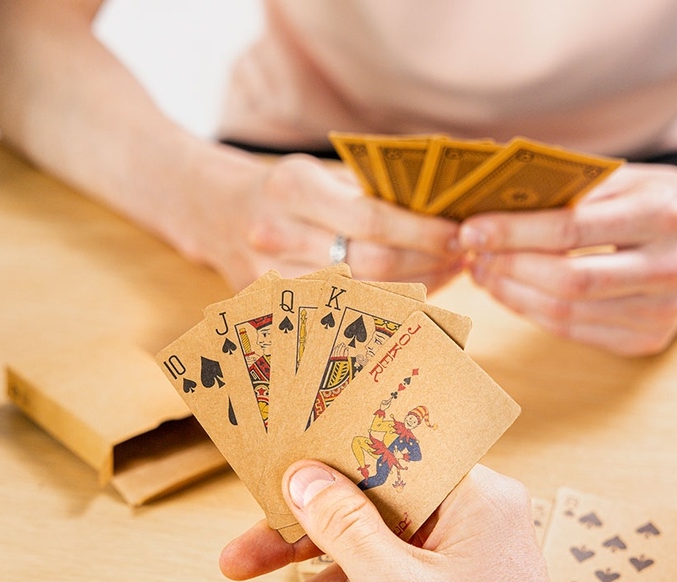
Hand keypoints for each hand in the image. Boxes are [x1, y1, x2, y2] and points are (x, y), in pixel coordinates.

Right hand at [198, 151, 465, 291]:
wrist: (215, 214)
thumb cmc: (283, 190)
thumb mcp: (318, 172)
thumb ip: (370, 188)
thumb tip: (441, 204)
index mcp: (292, 189)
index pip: (372, 220)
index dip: (422, 232)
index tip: (457, 234)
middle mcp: (278, 236)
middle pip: (372, 265)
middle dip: (426, 264)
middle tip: (461, 258)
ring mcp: (272, 279)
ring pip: (361, 297)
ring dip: (414, 289)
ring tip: (446, 275)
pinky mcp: (274, 310)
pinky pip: (342, 315)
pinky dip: (385, 307)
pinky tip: (414, 295)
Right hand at [220, 462, 590, 581]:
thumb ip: (343, 526)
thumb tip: (304, 477)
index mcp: (471, 501)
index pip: (384, 463)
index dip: (324, 471)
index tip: (273, 481)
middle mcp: (464, 535)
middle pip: (362, 526)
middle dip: (296, 557)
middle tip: (236, 564)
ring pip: (364, 580)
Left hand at [459, 164, 676, 355]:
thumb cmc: (660, 201)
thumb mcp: (628, 178)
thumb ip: (572, 188)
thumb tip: (494, 198)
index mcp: (663, 215)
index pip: (571, 229)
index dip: (513, 233)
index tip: (470, 230)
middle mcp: (669, 267)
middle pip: (567, 281)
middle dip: (508, 269)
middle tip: (473, 256)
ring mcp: (661, 311)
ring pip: (565, 314)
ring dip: (513, 295)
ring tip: (486, 273)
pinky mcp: (648, 341)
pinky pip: (574, 332)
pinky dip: (534, 314)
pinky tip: (513, 293)